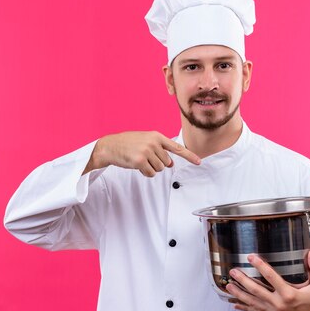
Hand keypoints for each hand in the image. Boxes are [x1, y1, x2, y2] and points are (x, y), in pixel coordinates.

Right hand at [83, 131, 200, 176]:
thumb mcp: (145, 141)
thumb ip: (160, 149)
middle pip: (167, 163)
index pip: (176, 147)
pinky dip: (145, 173)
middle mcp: (153, 142)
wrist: (110, 146)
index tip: (199, 162)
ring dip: (151, 169)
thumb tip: (171, 164)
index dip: (189, 156)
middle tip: (144, 158)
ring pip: (159, 169)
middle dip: (157, 164)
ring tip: (139, 160)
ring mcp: (147, 151)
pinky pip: (151, 174)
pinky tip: (137, 166)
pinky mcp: (140, 161)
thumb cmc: (128, 144)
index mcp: (156, 136)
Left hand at [226, 250, 309, 310]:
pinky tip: (235, 304)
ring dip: (239, 293)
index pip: (271, 277)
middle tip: (233, 272)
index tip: (251, 257)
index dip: (259, 266)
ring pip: (252, 302)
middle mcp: (279, 304)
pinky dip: (245, 307)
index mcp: (289, 295)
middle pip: (256, 290)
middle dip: (242, 280)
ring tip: (228, 285)